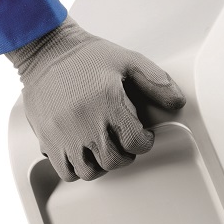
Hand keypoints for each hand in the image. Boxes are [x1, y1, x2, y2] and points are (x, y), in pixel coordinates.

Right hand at [6, 16, 184, 181]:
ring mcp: (64, 133)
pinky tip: (83, 154)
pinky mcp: (47, 139)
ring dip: (102, 164)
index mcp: (108, 102)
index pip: (135, 142)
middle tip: (124, 142)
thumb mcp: (127, 60)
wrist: (45, 51)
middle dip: (125, 154)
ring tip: (103, 149)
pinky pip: (66, 172)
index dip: (144, 142)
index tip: (142, 136)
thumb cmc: (86, 56)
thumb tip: (177, 101)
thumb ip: (155, 80)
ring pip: (90, 171)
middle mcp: (85, 121)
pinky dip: (77, 169)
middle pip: (114, 161)